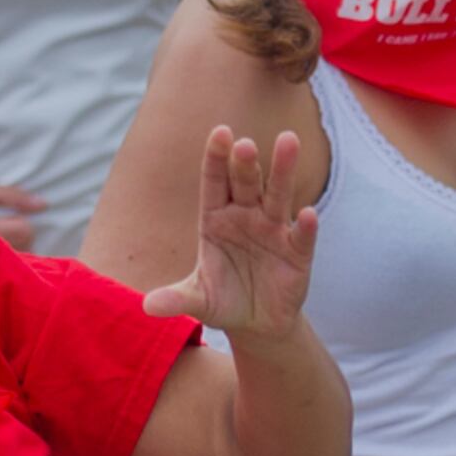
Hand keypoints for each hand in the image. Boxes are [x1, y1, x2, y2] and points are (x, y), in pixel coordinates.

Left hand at [142, 126, 317, 339]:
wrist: (257, 324)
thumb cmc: (223, 300)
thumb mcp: (198, 300)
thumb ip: (177, 299)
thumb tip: (148, 306)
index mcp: (216, 218)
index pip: (214, 182)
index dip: (217, 158)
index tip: (220, 132)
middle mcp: (246, 216)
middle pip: (246, 182)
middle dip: (245, 163)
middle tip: (245, 144)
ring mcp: (273, 231)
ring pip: (278, 196)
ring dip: (283, 171)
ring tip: (289, 142)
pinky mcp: (298, 253)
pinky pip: (301, 236)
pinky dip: (305, 226)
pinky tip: (307, 214)